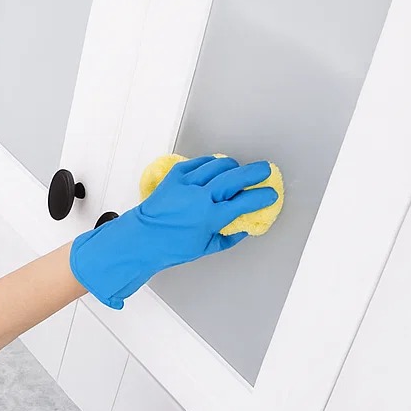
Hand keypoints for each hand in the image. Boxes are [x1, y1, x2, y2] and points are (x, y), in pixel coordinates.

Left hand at [69, 156, 278, 308]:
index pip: (245, 202)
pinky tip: (216, 168)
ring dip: (232, 166)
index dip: (262, 196)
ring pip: (218, 165)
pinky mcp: (174, 176)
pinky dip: (211, 163)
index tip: (270, 194)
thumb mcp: (204, 247)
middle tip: (265, 171)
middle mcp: (200, 198)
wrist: (140, 238)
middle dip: (255, 172)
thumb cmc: (170, 246)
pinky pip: (199, 163)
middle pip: (236, 176)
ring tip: (238, 171)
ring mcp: (186, 184)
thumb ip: (228, 238)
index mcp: (210, 217)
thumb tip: (244, 229)